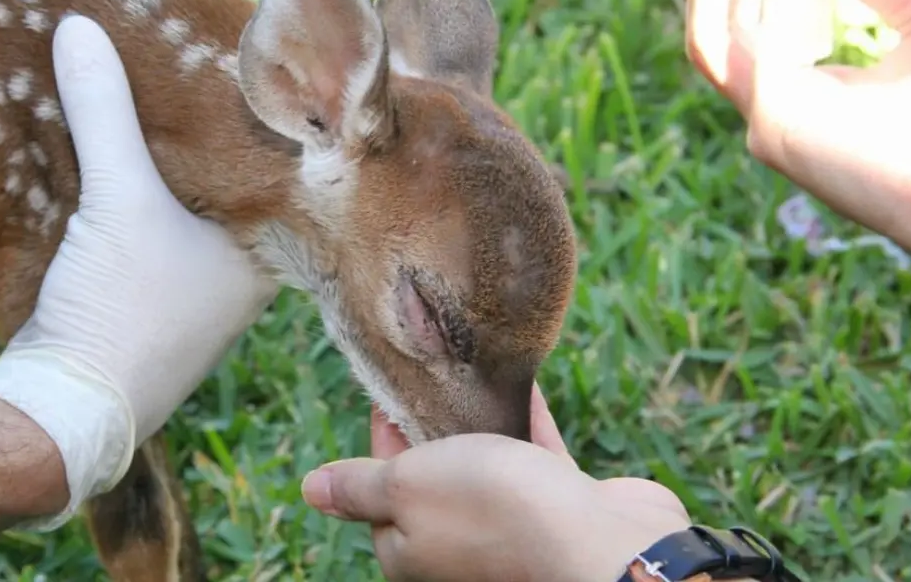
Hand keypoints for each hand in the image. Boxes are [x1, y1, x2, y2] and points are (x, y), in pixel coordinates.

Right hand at [0, 15, 277, 527]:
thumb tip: (80, 26)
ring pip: (195, 221)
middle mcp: (244, 283)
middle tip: (201, 78)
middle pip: (238, 196)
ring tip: (161, 109)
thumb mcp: (117, 196)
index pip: (285, 179)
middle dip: (218, 148)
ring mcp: (198, 302)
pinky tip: (122, 170)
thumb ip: (104, 111)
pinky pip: (157, 242)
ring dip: (176, 179)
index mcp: (268, 259)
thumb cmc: (123, 308)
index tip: (255, 79)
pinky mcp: (150, 312)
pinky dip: (144, 209)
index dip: (269, 130)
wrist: (67, 406)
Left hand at [300, 386, 690, 581]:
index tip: (387, 381)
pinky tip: (519, 379)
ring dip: (477, 418)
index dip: (382, 429)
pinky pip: (532, 452)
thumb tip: (310, 488)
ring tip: (469, 366)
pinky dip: (523, 417)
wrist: (599, 543)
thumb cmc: (495, 511)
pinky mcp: (556, 504)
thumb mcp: (409, 487)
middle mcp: (456, 540)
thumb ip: (360, 486)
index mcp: (407, 546)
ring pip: (484, 462)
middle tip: (429, 364)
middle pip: (432, 473)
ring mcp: (510, 524)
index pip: (378, 482)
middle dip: (429, 420)